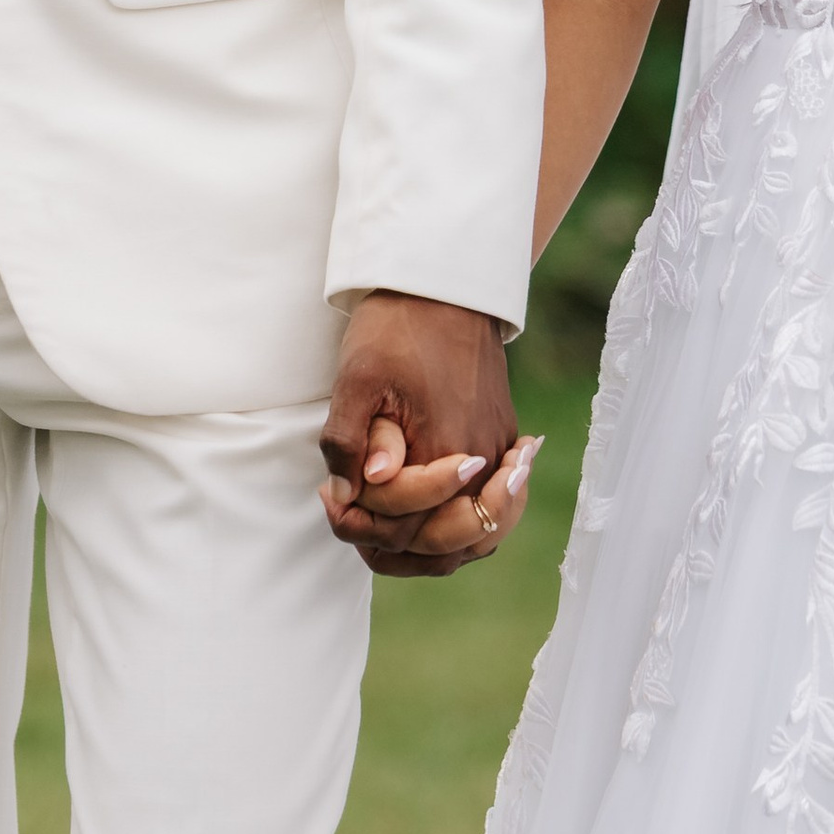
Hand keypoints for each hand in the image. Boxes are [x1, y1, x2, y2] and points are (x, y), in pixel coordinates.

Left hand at [320, 292, 535, 577]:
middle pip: (444, 546)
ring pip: (474, 538)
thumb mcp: (356, 378)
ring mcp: (499, 456)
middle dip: (394, 544)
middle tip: (353, 518)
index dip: (359, 521)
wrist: (447, 287)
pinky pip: (491, 511)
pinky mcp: (504, 444)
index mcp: (443, 451)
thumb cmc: (397, 328)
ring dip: (429, 545)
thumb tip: (352, 492)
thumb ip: (350, 440)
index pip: (403, 527)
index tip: (329, 494)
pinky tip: (425, 516)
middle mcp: (481, 463)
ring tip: (385, 528)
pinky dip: (459, 526)